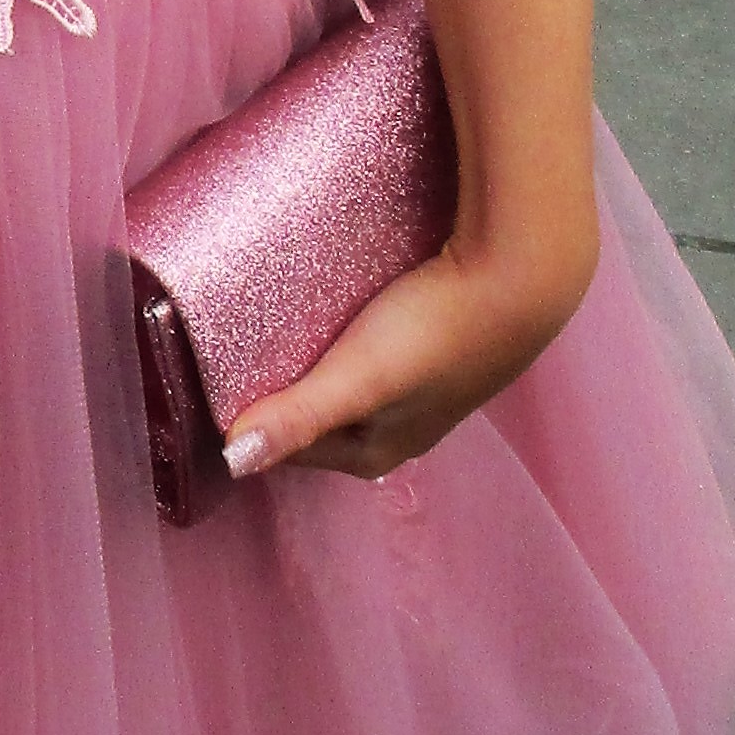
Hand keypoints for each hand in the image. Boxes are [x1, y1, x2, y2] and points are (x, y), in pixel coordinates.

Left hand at [223, 227, 596, 490]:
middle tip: (235, 339)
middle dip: (279, 383)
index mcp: (376, 451)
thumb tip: (232, 462)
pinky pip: (369, 342)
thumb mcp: (358, 378)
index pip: (289, 446)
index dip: (251, 417)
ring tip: (275, 315)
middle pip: (314, 409)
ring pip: (342, 374)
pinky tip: (331, 298)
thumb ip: (298, 417)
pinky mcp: (434, 338)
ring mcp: (420, 384)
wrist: (522, 272)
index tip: (211, 380)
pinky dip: (343, 327)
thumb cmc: (437, 330)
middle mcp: (399, 426)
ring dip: (311, 352)